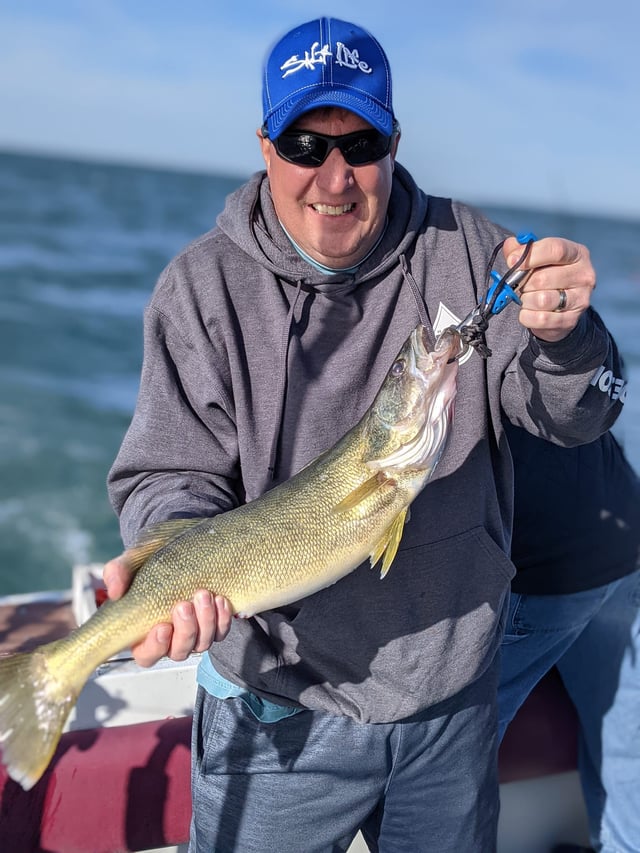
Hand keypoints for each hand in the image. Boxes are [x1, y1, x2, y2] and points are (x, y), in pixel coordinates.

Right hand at [102, 555, 232, 667]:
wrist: (177, 550)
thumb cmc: (148, 563)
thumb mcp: (130, 562)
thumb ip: (117, 573)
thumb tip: (115, 591)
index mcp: (144, 633)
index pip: (147, 655)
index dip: (155, 647)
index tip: (162, 626)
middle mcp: (170, 640)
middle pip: (179, 651)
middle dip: (185, 631)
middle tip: (184, 605)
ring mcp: (193, 634)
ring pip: (202, 644)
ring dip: (206, 622)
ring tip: (204, 596)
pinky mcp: (213, 625)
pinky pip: (221, 632)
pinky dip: (222, 619)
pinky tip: (220, 599)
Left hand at [503, 235, 595, 341]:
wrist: (561, 308)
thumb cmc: (547, 276)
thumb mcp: (538, 258)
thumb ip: (521, 250)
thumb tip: (510, 245)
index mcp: (577, 253)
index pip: (555, 249)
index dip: (529, 255)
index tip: (510, 260)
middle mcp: (584, 275)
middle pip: (543, 278)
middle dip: (523, 283)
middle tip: (518, 285)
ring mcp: (580, 299)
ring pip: (541, 300)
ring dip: (526, 300)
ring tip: (527, 297)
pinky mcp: (571, 320)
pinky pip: (540, 319)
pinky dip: (527, 316)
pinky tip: (529, 311)